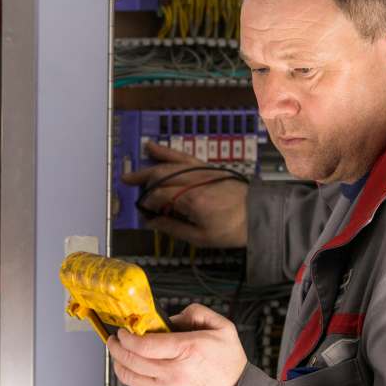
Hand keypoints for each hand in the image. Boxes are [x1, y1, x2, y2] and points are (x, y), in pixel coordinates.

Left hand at [106, 304, 246, 385]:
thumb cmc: (230, 368)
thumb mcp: (223, 329)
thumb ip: (197, 313)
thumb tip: (172, 318)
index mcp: (186, 351)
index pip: (143, 344)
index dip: (126, 337)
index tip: (123, 331)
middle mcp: (174, 374)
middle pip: (131, 361)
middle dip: (116, 348)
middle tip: (114, 341)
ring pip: (130, 379)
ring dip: (119, 365)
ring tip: (119, 356)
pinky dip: (132, 382)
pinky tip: (135, 373)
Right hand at [122, 141, 247, 246]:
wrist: (258, 214)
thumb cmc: (231, 229)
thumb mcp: (201, 237)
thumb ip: (173, 228)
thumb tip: (151, 222)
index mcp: (191, 199)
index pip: (159, 196)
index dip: (147, 203)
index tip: (142, 211)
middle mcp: (193, 180)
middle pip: (160, 175)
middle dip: (142, 179)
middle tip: (127, 182)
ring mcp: (199, 170)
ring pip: (169, 163)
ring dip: (150, 163)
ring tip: (137, 163)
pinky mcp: (206, 166)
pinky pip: (182, 156)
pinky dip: (167, 152)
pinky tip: (154, 148)